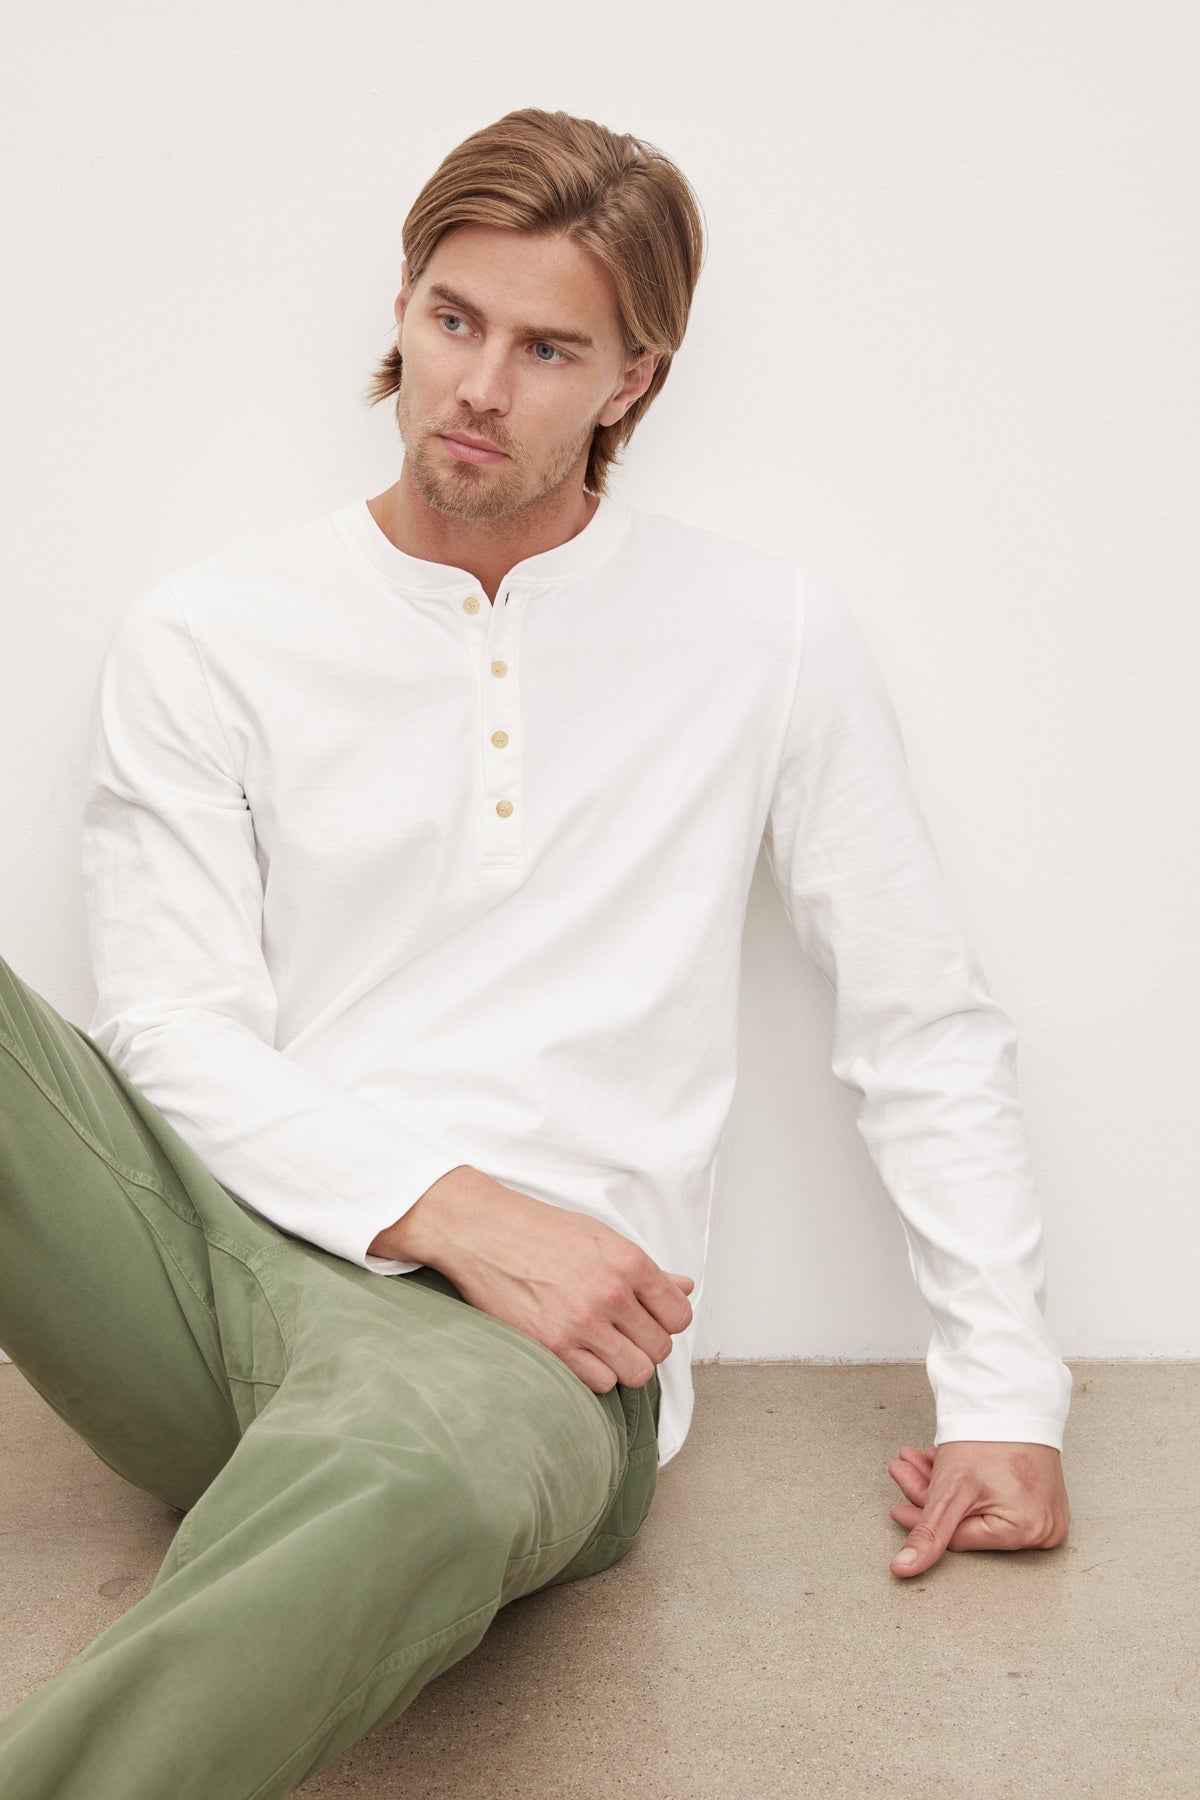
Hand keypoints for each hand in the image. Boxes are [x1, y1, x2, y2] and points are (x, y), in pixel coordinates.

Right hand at [370, 1166, 693, 1393]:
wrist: (482, 1232)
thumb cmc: (540, 1231)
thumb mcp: (601, 1238)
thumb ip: (647, 1270)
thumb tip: (684, 1288)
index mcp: (628, 1262)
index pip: (679, 1315)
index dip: (667, 1320)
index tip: (650, 1318)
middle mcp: (610, 1293)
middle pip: (660, 1348)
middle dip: (645, 1344)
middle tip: (623, 1332)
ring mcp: (581, 1323)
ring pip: (636, 1372)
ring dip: (623, 1363)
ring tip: (604, 1346)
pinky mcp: (552, 1347)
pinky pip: (600, 1383)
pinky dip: (595, 1374)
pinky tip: (580, 1352)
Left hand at [887, 1439, 1069, 1577]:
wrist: (1016, 1399)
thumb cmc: (992, 1437)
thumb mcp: (951, 1489)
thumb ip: (929, 1532)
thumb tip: (904, 1568)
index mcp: (1027, 1532)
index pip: (958, 1539)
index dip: (921, 1521)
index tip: (897, 1507)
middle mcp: (1044, 1530)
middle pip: (968, 1523)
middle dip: (929, 1495)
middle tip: (905, 1471)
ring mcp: (1046, 1514)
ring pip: (978, 1509)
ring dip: (943, 1486)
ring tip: (921, 1461)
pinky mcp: (1042, 1499)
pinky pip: (997, 1501)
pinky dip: (967, 1486)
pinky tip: (943, 1464)